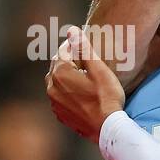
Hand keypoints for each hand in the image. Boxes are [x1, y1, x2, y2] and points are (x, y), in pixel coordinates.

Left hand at [46, 27, 127, 141]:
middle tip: (83, 60)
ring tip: (81, 77)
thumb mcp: (99, 70)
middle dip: (68, 60)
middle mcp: (52, 87)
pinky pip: (59, 97)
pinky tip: (79, 94)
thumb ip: (83, 48)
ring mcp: (55, 103)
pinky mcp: (61, 114)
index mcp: (60, 73)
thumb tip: (71, 30)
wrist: (107, 129)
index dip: (74, 46)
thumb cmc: (107, 98)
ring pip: (56, 82)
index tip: (84, 46)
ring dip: (66, 77)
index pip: (63, 52)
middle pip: (57, 66)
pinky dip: (66, 92)